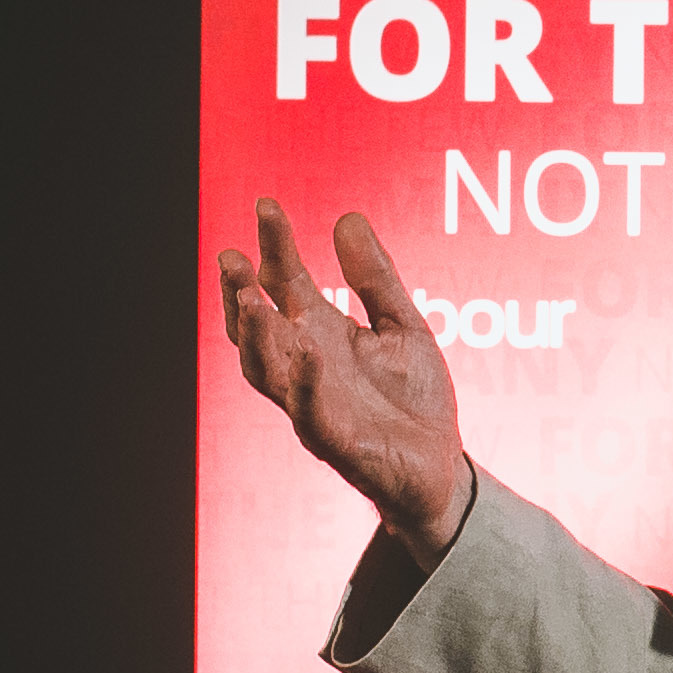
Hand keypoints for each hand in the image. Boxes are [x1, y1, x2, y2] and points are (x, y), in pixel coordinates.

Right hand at [215, 199, 472, 566]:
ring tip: (250, 301)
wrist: (440, 466)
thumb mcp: (401, 325)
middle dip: (241, 293)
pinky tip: (308, 354)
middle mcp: (306, 365)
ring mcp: (314, 403)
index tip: (267, 207)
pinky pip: (311, 413)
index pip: (285, 283)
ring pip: (267, 370)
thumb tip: (347, 217)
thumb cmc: (413, 398)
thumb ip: (375, 278)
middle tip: (232, 258)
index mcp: (320, 333)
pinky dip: (306, 385)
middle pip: (259, 325)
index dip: (274, 246)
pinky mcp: (335, 441)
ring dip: (256, 337)